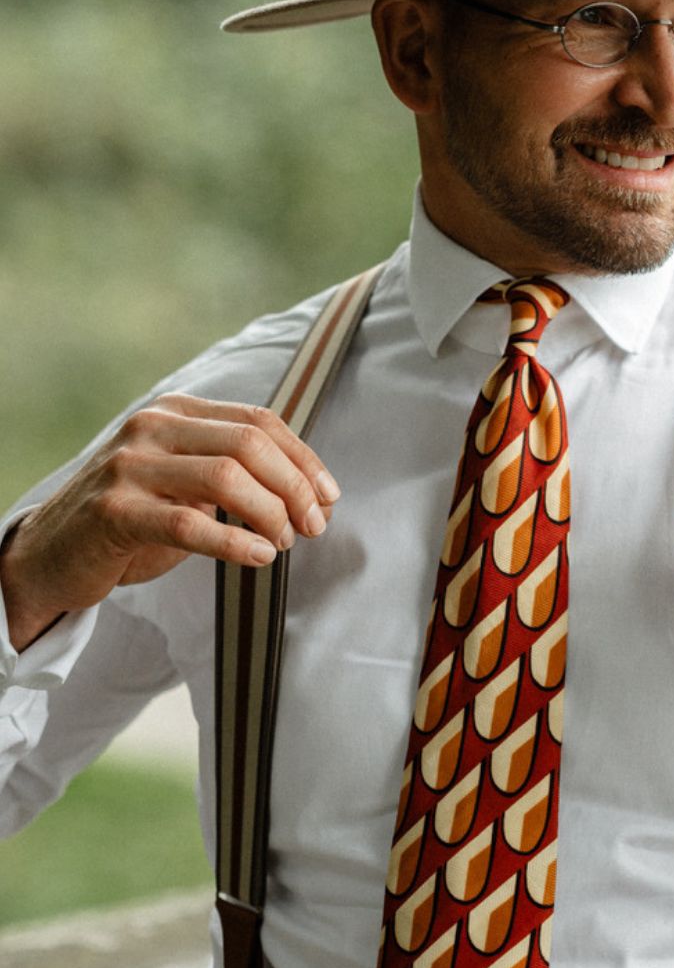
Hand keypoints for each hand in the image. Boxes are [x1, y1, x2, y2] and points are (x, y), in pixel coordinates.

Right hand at [0, 394, 340, 650]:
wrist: (51, 554)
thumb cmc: (134, 520)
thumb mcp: (186, 483)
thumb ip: (238, 476)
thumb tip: (315, 497)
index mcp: (176, 411)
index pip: (259, 422)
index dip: (303, 459)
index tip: (329, 497)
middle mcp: (152, 427)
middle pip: (249, 444)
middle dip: (294, 486)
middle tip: (313, 525)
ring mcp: (128, 466)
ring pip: (225, 478)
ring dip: (269, 514)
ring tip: (282, 542)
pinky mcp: (112, 510)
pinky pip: (188, 523)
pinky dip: (234, 542)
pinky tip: (257, 557)